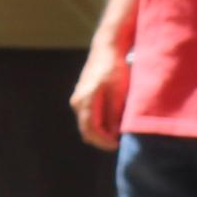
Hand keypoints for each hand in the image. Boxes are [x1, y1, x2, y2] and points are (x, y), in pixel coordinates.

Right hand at [79, 35, 130, 151]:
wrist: (106, 49)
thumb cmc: (114, 69)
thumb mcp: (118, 93)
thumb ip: (114, 115)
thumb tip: (114, 134)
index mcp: (84, 102)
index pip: (90, 130)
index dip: (104, 142)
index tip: (118, 146)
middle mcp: (77, 102)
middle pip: (86, 130)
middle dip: (102, 139)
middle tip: (119, 142)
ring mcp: (78, 99)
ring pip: (88, 123)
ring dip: (101, 131)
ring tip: (119, 132)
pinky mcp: (82, 96)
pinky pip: (89, 116)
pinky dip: (100, 123)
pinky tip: (113, 121)